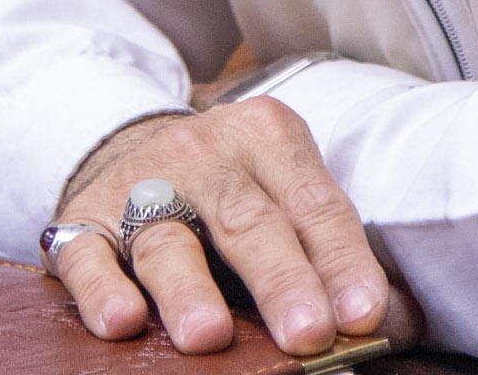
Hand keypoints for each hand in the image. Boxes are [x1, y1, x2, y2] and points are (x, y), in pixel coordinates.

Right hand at [49, 101, 420, 356]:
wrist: (131, 145)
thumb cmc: (232, 191)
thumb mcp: (287, 196)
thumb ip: (333, 256)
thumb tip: (395, 325)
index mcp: (268, 138)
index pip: (314, 202)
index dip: (341, 260)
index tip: (365, 314)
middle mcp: (203, 153)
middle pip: (246, 219)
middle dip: (280, 280)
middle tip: (308, 335)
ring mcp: (139, 184)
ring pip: (165, 239)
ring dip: (188, 291)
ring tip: (209, 338)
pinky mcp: (82, 219)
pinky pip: (87, 254)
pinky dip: (102, 289)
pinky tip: (122, 321)